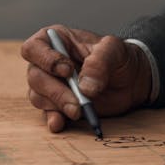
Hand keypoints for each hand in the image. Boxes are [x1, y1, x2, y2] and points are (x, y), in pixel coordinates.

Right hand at [22, 26, 151, 132]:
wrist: (130, 80)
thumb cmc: (118, 58)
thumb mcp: (114, 50)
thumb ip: (100, 62)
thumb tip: (85, 87)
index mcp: (56, 40)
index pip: (34, 48)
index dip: (46, 60)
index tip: (67, 71)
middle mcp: (47, 63)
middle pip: (35, 76)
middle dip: (55, 91)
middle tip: (77, 102)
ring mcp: (50, 85)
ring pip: (38, 96)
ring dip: (58, 105)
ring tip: (79, 111)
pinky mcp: (58, 104)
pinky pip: (48, 112)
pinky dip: (54, 119)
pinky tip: (60, 123)